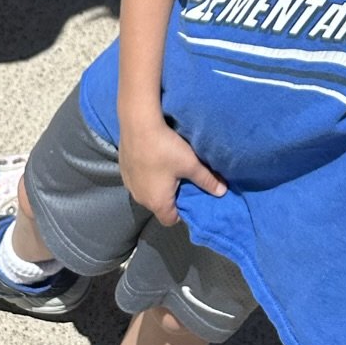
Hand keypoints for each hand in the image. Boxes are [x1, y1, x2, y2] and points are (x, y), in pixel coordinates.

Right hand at [119, 112, 226, 227]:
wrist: (138, 124)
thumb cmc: (166, 148)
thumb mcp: (190, 164)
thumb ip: (207, 180)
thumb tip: (223, 192)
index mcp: (157, 202)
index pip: (170, 220)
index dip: (182, 212)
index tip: (190, 196)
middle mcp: (141, 199)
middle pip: (159, 206)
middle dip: (171, 196)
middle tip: (182, 179)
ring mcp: (129, 186)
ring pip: (147, 192)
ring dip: (157, 185)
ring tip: (168, 168)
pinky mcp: (123, 171)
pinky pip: (138, 180)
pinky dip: (146, 175)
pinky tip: (153, 159)